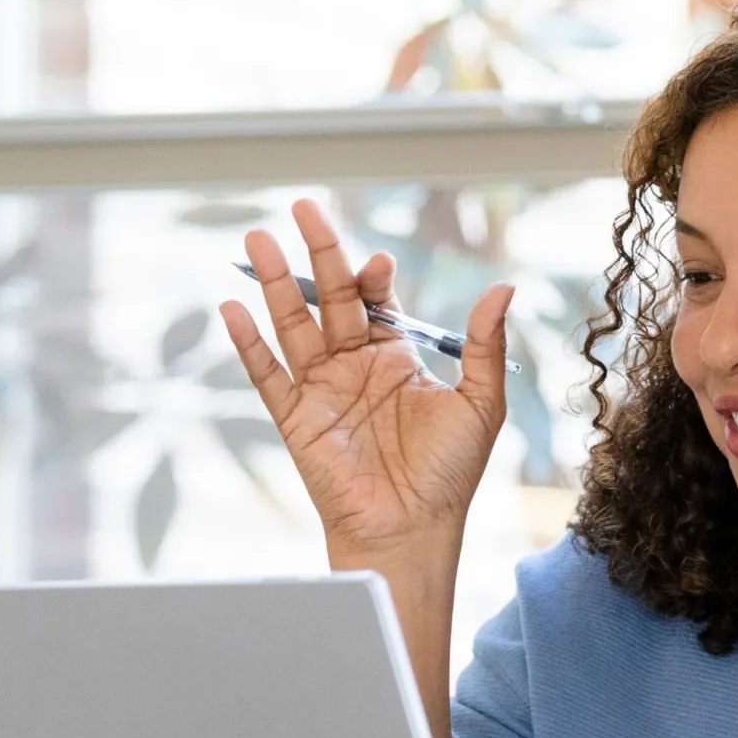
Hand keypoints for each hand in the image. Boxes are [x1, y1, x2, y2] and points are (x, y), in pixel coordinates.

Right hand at [221, 199, 514, 569]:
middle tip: (303, 208)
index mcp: (396, 357)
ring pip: (294, 323)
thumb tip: (504, 286)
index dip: (373, 275)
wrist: (412, 530)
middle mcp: (355, 365)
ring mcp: (321, 389)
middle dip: (318, 253)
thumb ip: (483, 344)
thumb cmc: (449, 475)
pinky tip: (233, 307)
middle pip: (331, 297)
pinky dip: (248, 341)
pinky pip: (266, 373)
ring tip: (257, 240)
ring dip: (275, 282)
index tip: (377, 261)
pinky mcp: (295, 418)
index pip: (377, 298)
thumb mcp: (480, 403)